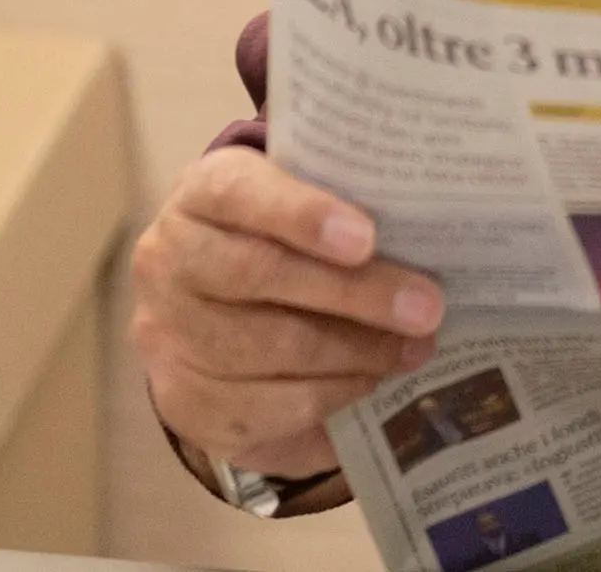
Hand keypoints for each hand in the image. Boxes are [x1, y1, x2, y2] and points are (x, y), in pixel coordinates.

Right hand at [131, 147, 446, 479]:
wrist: (215, 311)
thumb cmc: (282, 243)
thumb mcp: (306, 207)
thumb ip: (347, 208)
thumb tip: (433, 229)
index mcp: (202, 193)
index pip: (238, 192)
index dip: (300, 214)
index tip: (367, 237)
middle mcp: (168, 259)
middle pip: (257, 275)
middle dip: (352, 294)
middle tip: (426, 307)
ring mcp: (167, 335)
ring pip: (265, 348)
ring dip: (353, 353)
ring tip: (414, 348)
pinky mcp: (184, 402)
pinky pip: (264, 407)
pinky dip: (330, 395)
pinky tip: (370, 381)